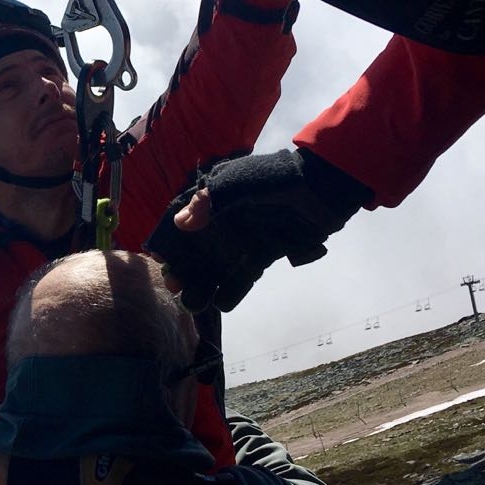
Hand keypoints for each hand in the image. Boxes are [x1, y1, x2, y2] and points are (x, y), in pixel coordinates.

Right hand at [145, 149, 370, 311]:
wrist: (323, 188)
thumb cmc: (277, 180)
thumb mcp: (238, 183)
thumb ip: (210, 202)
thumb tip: (181, 224)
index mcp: (216, 201)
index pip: (186, 224)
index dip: (171, 242)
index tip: (162, 261)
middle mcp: (227, 221)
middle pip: (199, 251)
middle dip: (185, 270)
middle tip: (177, 289)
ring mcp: (246, 239)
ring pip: (219, 267)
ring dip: (205, 285)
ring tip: (194, 304)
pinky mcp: (266, 253)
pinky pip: (245, 276)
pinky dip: (234, 290)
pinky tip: (222, 304)